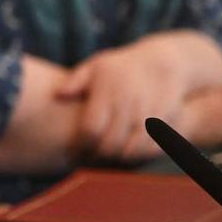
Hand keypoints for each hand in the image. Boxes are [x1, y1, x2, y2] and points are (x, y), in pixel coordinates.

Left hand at [56, 37, 192, 160]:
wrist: (163, 62)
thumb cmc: (122, 66)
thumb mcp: (97, 65)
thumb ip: (76, 81)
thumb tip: (58, 95)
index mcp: (108, 94)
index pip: (91, 130)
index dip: (81, 144)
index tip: (75, 149)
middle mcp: (128, 106)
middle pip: (110, 144)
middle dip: (97, 156)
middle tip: (89, 158)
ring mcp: (148, 116)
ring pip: (130, 150)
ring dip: (117, 158)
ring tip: (107, 156)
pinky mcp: (164, 123)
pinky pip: (150, 149)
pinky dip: (138, 156)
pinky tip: (128, 152)